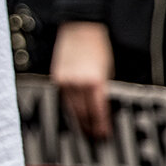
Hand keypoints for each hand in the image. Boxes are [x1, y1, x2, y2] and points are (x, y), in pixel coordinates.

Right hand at [51, 20, 113, 137]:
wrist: (81, 29)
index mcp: (95, 83)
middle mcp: (78, 84)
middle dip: (89, 127)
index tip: (104, 134)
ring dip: (78, 121)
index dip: (101, 126)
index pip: (97, 112)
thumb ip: (104, 90)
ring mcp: (65, 82)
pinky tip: (74, 114)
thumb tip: (103, 108)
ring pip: (71, 109)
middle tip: (94, 137)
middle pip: (82, 114)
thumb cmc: (98, 47)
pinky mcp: (57, 78)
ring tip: (84, 130)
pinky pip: (63, 99)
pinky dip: (69, 108)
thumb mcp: (108, 70)